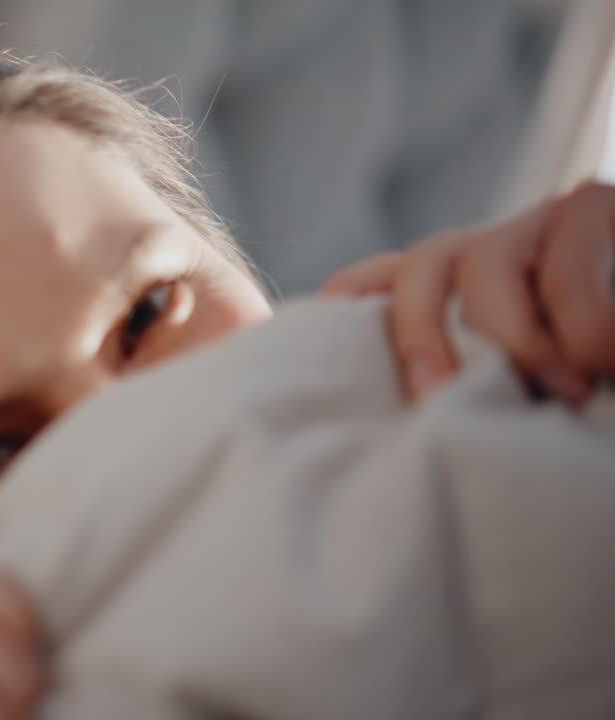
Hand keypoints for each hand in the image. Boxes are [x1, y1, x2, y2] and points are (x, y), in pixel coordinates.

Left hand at [321, 181, 614, 404]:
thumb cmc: (597, 366)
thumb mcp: (535, 380)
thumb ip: (480, 385)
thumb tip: (421, 430)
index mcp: (460, 289)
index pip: (376, 283)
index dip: (345, 306)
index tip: (319, 344)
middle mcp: (488, 250)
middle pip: (415, 270)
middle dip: (414, 336)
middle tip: (433, 403)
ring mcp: (539, 222)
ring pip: (480, 264)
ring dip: (514, 339)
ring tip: (563, 389)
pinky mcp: (592, 206)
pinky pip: (565, 265)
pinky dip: (585, 326)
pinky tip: (608, 360)